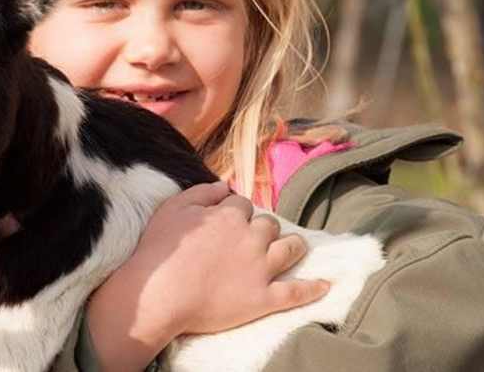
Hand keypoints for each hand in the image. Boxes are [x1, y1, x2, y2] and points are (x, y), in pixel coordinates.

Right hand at [86, 180, 328, 370]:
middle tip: (254, 239)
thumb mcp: (172, 209)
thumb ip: (200, 193)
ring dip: (294, 246)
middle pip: (270, 225)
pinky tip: (324, 285)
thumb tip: (224, 185)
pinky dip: (312, 288)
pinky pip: (295, 292)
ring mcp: (261, 268)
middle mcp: (251, 238)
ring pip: (290, 249)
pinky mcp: (264, 298)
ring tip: (297, 248)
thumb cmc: (159, 250)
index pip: (244, 205)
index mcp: (230, 215)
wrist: (160, 294)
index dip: (237, 213)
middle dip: (265, 228)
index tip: (228, 223)